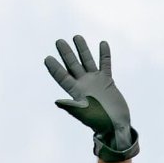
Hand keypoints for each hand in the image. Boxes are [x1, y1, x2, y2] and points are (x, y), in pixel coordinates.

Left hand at [45, 35, 137, 160]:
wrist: (116, 126)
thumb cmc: (99, 123)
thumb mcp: (85, 114)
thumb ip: (72, 107)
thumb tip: (58, 101)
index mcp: (76, 93)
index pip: (63, 77)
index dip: (54, 68)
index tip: (47, 58)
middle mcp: (84, 85)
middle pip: (72, 65)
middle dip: (66, 53)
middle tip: (59, 41)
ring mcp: (95, 81)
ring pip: (87, 61)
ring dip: (82, 50)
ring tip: (76, 37)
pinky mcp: (107, 81)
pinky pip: (105, 65)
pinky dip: (104, 55)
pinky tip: (102, 44)